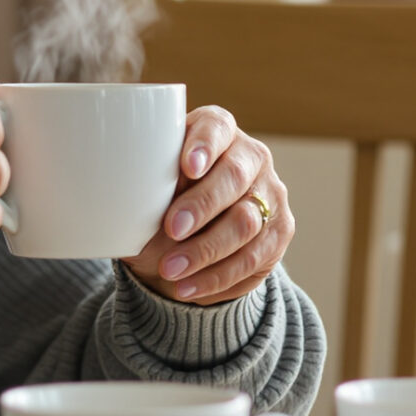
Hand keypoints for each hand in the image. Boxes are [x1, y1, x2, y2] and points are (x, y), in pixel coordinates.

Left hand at [122, 106, 292, 305]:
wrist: (186, 240)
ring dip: (205, 250)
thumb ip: (149, 190)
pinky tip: (188, 287)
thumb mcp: (148, 192)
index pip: (216, 127)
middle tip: (171, 229)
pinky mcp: (279, 230)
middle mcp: (250, 156)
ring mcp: (270, 193)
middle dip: (202, 205)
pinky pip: (253, 257)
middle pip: (234, 176)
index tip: (187, 167)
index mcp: (217, 131)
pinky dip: (216, 276)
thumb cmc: (160, 202)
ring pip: (246, 222)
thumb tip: (135, 204)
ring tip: (170, 269)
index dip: (204, 145)